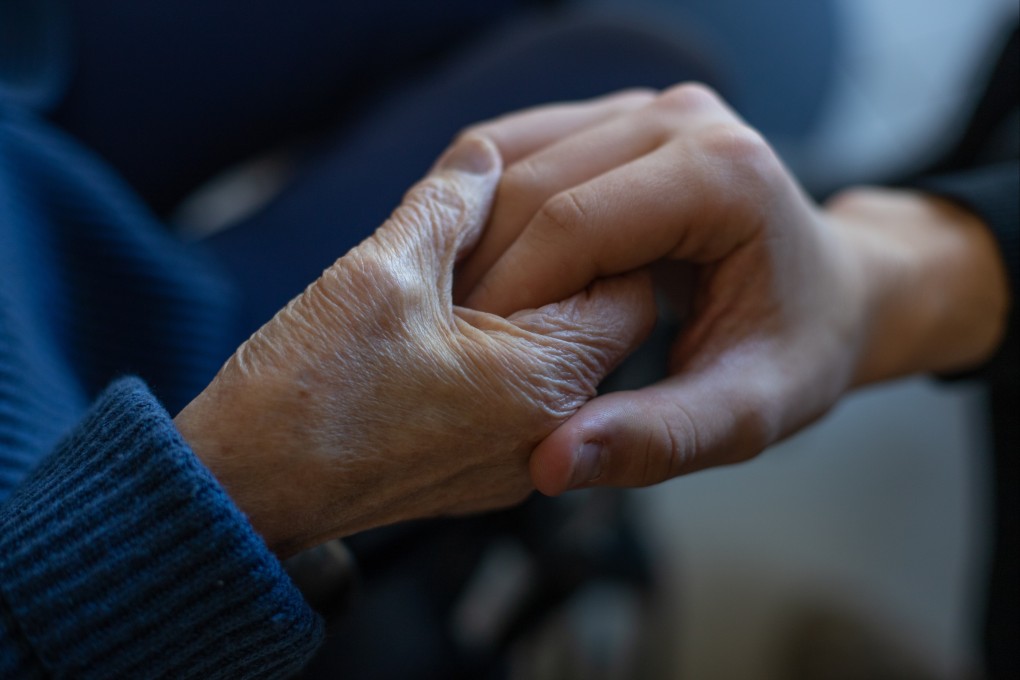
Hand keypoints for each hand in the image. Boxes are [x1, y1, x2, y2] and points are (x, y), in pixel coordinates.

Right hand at [174, 136, 654, 557]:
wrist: (241, 496)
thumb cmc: (307, 397)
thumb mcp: (383, 273)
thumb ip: (450, 204)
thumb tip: (485, 157)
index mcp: (546, 384)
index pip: (627, 288)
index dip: (596, 233)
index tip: (547, 200)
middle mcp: (546, 432)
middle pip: (595, 325)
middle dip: (558, 264)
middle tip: (500, 221)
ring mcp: (511, 460)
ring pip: (551, 358)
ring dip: (521, 305)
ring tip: (461, 265)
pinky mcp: (474, 470)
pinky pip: (514, 394)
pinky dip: (496, 347)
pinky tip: (443, 318)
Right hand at [454, 84, 1008, 494]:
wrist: (833, 293)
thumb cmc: (800, 350)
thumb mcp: (745, 413)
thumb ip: (656, 439)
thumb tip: (551, 465)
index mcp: (722, 176)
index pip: (572, 223)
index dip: (509, 295)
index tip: (473, 363)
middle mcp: (684, 119)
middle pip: (531, 183)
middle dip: (481, 268)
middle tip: (455, 345)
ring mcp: (649, 108)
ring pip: (511, 160)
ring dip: (471, 235)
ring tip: (461, 312)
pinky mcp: (622, 118)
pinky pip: (522, 149)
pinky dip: (484, 207)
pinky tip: (478, 268)